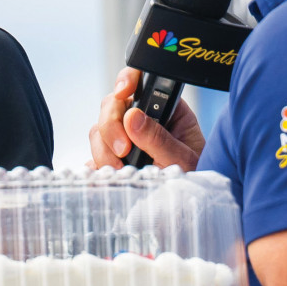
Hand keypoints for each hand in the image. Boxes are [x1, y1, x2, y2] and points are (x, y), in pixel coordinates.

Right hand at [89, 68, 203, 170]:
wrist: (188, 205)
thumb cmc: (193, 176)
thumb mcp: (183, 159)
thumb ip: (159, 139)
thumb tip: (132, 117)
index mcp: (165, 107)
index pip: (141, 81)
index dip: (127, 80)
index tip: (123, 92)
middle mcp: (142, 116)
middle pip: (111, 105)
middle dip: (112, 127)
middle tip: (124, 151)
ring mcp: (124, 136)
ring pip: (99, 130)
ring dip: (104, 150)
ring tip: (121, 170)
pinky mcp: (112, 156)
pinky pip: (93, 153)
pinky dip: (97, 164)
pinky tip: (109, 175)